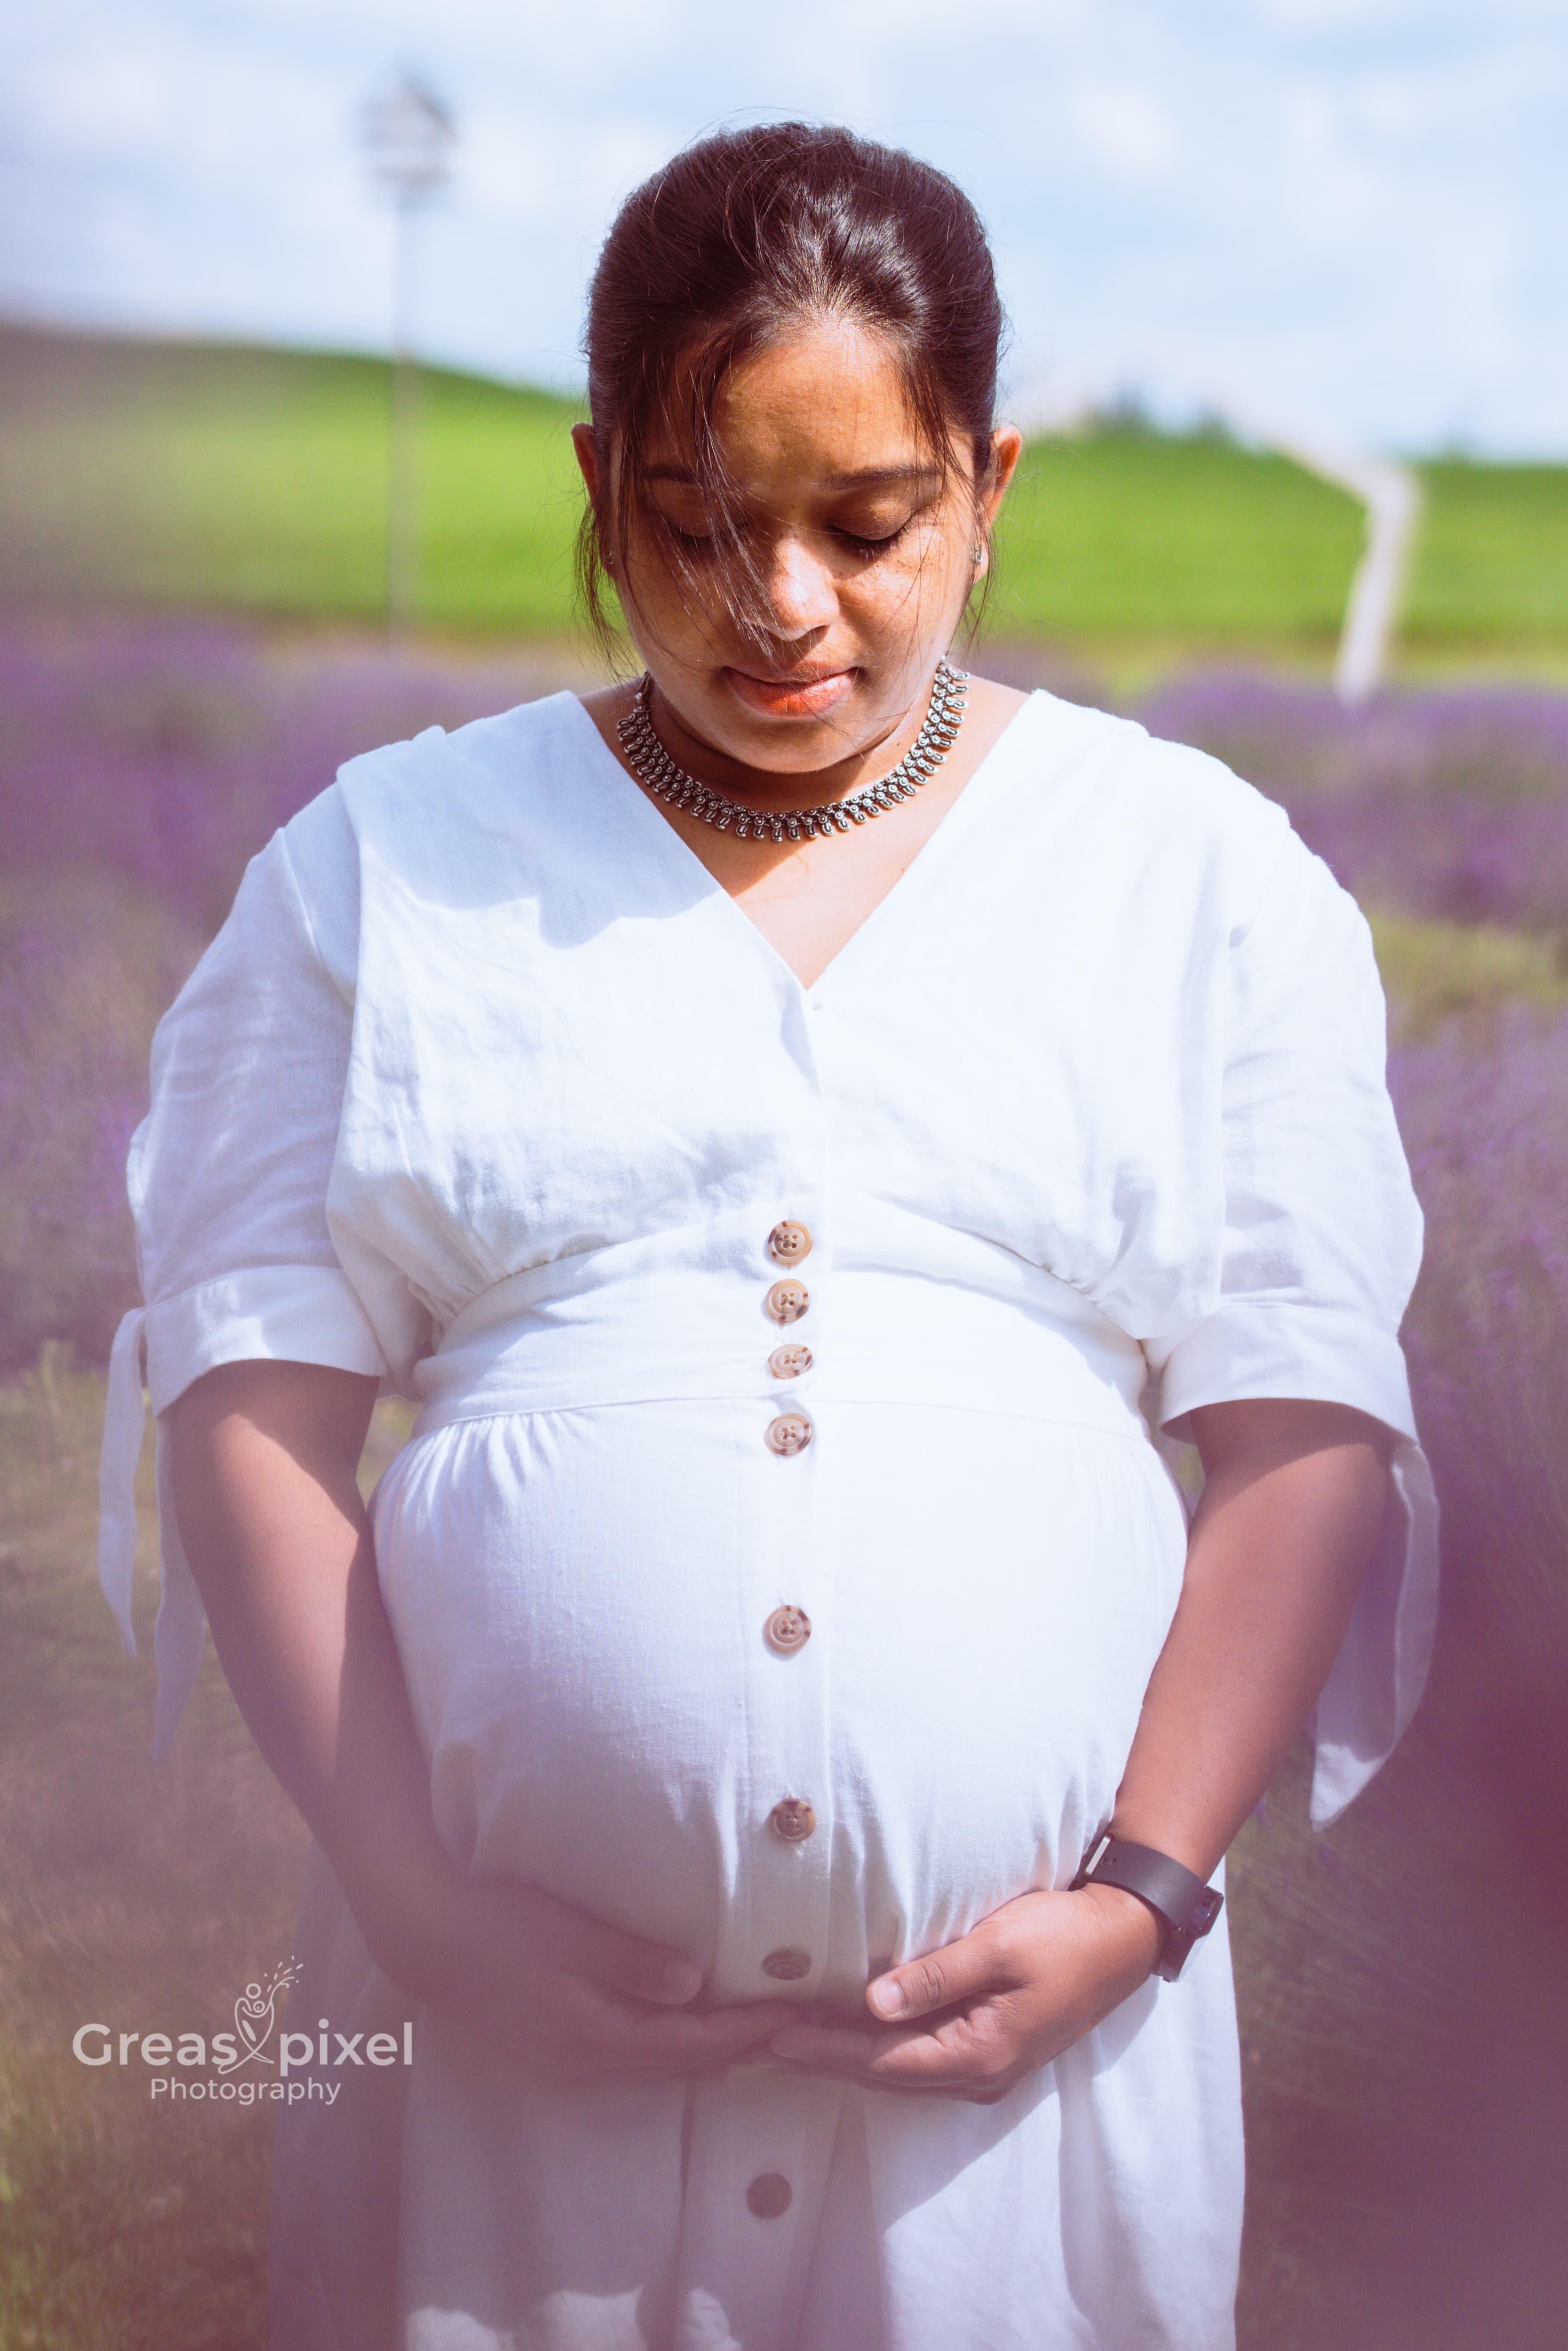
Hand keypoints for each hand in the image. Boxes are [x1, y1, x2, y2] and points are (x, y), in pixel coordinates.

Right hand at [362, 1869, 793, 2087]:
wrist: (429, 1943)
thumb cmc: (501, 1927)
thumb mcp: (571, 1935)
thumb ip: (633, 1962)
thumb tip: (696, 1983)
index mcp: (595, 2039)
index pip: (691, 2044)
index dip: (747, 2029)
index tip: (795, 2011)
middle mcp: (587, 2066)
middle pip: (682, 2066)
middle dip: (740, 2047)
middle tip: (795, 2025)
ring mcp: (570, 2065)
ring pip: (659, 2068)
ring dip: (709, 2051)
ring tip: (757, 2031)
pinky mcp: (559, 2052)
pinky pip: (634, 2061)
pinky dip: (673, 2048)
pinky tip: (689, 2031)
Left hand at [762, 1883, 1163, 2103]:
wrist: (1121, 1938)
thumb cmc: (1062, 1935)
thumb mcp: (997, 1946)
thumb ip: (935, 1977)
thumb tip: (871, 2003)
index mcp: (978, 2054)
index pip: (882, 2059)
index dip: (825, 2050)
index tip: (774, 2037)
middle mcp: (978, 2074)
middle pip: (885, 2073)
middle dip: (826, 2058)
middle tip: (765, 2043)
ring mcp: (986, 2064)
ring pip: (901, 2067)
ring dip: (849, 2053)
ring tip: (795, 2038)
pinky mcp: (991, 2046)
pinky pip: (922, 2053)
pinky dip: (882, 2043)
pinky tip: (854, 2027)